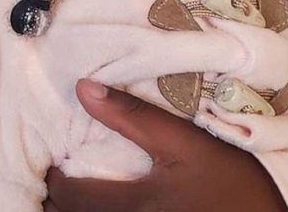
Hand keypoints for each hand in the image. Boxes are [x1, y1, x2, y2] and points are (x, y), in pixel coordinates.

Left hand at [43, 80, 287, 210]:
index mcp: (138, 205)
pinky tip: (109, 206)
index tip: (52, 164)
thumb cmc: (234, 175)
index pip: (74, 199)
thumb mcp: (185, 141)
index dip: (55, 182)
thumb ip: (132, 115)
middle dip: (61, 203)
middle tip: (58, 182)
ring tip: (78, 197)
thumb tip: (82, 87)